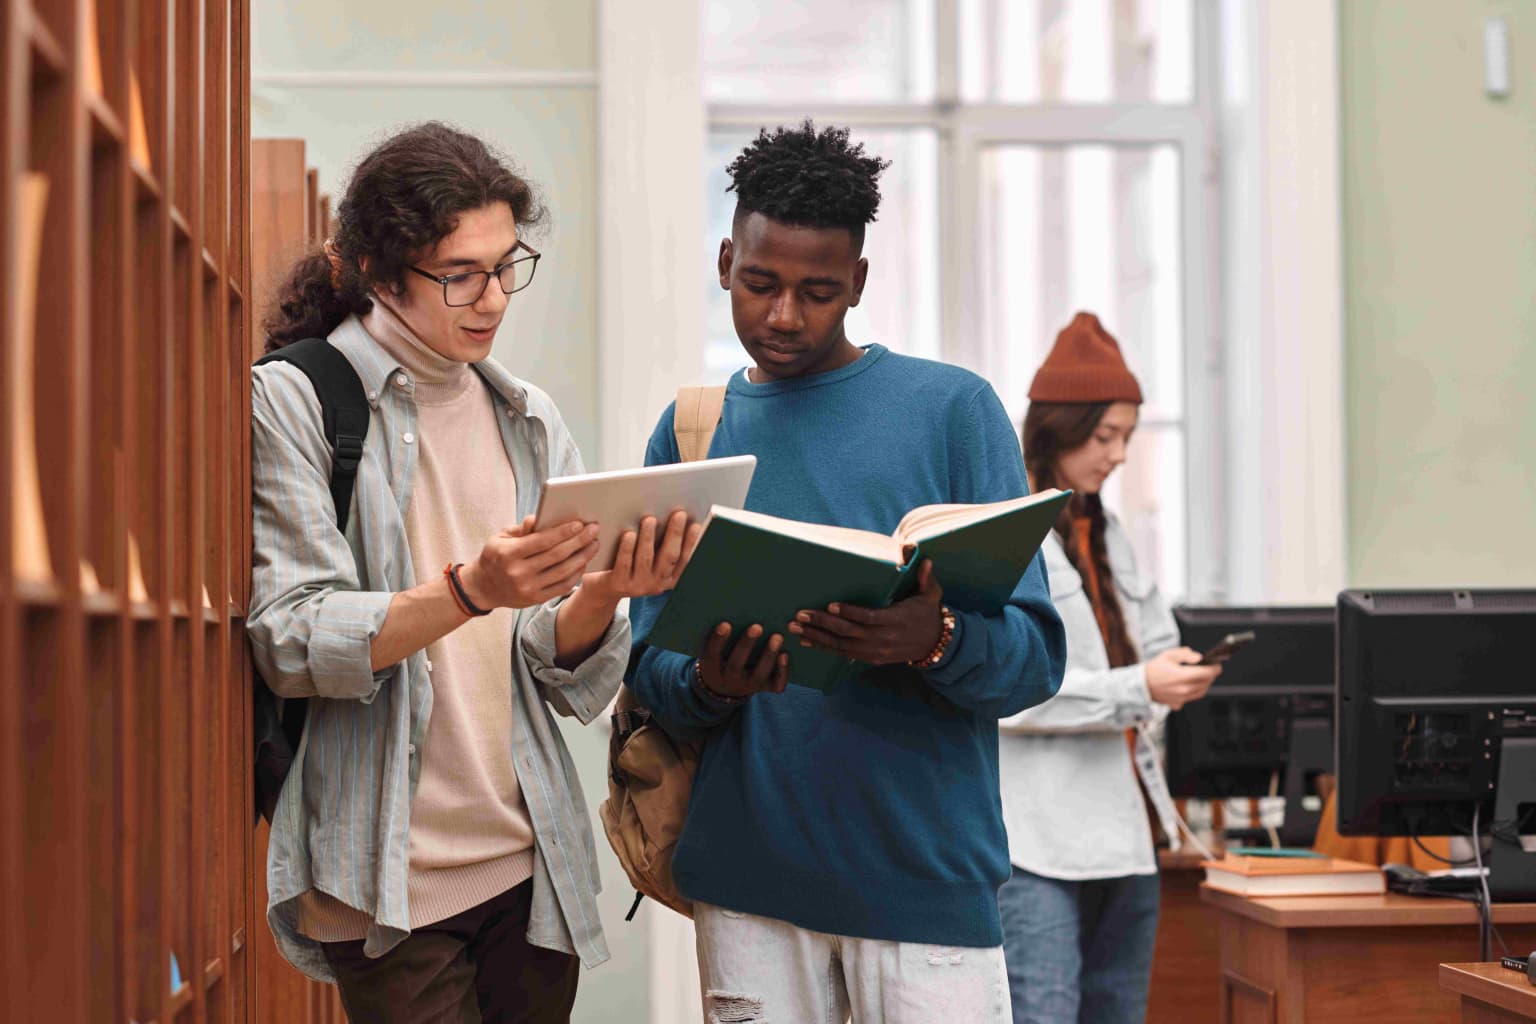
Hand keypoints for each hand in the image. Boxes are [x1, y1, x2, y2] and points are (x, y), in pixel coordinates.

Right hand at [460, 516, 599, 609]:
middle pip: (556, 555)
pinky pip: (562, 586)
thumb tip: (537, 518)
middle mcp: (518, 573)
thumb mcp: (501, 538)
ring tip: (594, 544)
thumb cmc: (495, 556)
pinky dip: (576, 574)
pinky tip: (584, 562)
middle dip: (579, 541)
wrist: (483, 588)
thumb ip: (521, 529)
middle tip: (594, 530)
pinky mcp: (535, 600)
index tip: (580, 523)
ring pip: (563, 571)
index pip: (541, 541)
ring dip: (582, 557)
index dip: (563, 532)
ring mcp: (528, 589)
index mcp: (508, 554)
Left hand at [582, 510, 703, 601]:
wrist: (605, 588)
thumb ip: (664, 543)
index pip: (685, 559)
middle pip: (670, 557)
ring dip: (649, 537)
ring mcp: (639, 586)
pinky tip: (629, 534)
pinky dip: (627, 548)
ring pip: (646, 559)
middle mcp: (658, 584)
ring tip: (649, 519)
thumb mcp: (653, 559)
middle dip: (675, 534)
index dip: (692, 542)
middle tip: (678, 514)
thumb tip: (677, 517)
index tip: (696, 524)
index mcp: (670, 577)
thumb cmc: (633, 564)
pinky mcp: (620, 584)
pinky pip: (624, 563)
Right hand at [698, 622, 788, 698]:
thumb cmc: (719, 657)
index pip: (712, 654)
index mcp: (712, 668)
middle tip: (757, 627)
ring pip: (759, 674)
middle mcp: (729, 680)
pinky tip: (785, 654)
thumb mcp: (713, 650)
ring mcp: (748, 685)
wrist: (724, 688)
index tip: (725, 624)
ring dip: (769, 655)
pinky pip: (776, 684)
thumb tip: (732, 606)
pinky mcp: (765, 688)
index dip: (718, 640)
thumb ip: (719, 635)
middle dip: (746, 645)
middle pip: (736, 665)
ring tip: (777, 637)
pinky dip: (782, 671)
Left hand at [787, 560, 944, 665]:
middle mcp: (883, 638)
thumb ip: (926, 578)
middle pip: (848, 633)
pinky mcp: (870, 659)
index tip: (830, 606)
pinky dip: (824, 648)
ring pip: (842, 646)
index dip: (849, 612)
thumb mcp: (931, 595)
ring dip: (817, 637)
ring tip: (796, 629)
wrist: (935, 645)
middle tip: (800, 615)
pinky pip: (844, 655)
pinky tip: (807, 642)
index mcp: (895, 620)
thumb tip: (926, 559)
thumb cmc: (928, 614)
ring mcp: (875, 651)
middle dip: (822, 624)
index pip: (868, 617)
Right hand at [1144, 647, 1221, 709]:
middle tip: (1211, 669)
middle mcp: (1184, 689)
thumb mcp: (1168, 655)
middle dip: (1211, 675)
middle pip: (1207, 682)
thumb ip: (1186, 654)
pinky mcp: (1178, 703)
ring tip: (1203, 676)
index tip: (1218, 664)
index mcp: (1183, 676)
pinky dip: (1196, 691)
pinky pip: (1192, 697)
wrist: (1140, 685)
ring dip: (1205, 683)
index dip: (1215, 668)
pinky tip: (1192, 685)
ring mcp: (1182, 698)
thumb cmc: (1154, 669)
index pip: (1207, 673)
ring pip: (1202, 691)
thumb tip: (1199, 658)